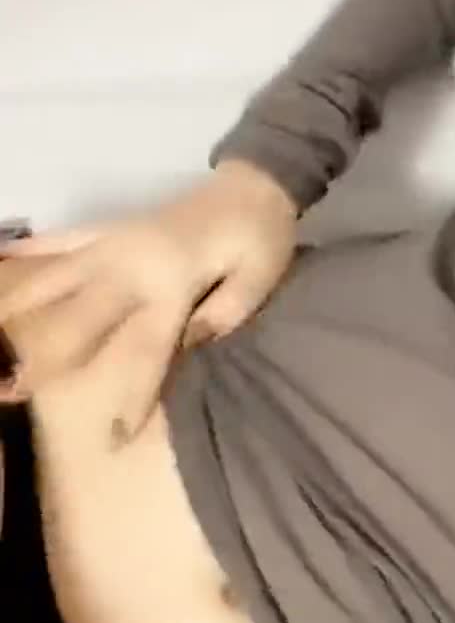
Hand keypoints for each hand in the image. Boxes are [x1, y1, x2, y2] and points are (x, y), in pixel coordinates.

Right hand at [0, 160, 296, 441]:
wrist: (253, 186)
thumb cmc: (262, 240)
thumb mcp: (258, 282)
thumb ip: (220, 317)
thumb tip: (180, 347)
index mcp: (171, 283)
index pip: (145, 350)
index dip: (130, 395)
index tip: (113, 436)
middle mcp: (131, 264)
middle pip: (79, 317)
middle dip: (45, 357)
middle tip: (10, 391)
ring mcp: (114, 244)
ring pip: (55, 278)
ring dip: (18, 305)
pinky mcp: (110, 230)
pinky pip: (61, 240)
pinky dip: (28, 250)